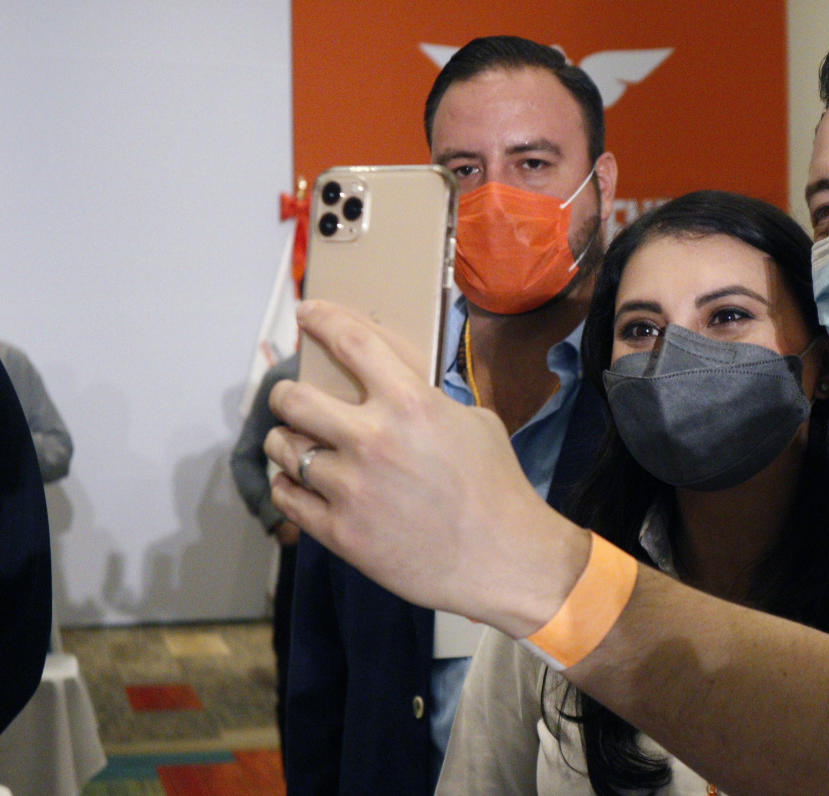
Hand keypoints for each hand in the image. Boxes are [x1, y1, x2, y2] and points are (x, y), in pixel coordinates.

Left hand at [263, 301, 587, 635]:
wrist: (501, 558)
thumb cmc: (496, 486)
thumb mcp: (474, 422)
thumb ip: (427, 402)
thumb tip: (397, 389)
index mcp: (411, 403)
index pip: (350, 342)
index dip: (321, 319)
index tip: (305, 313)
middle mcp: (372, 439)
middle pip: (293, 398)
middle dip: (285, 394)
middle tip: (291, 398)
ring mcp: (351, 487)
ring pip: (283, 448)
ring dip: (285, 441)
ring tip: (296, 444)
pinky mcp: (340, 532)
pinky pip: (287, 496)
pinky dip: (288, 485)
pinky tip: (299, 482)